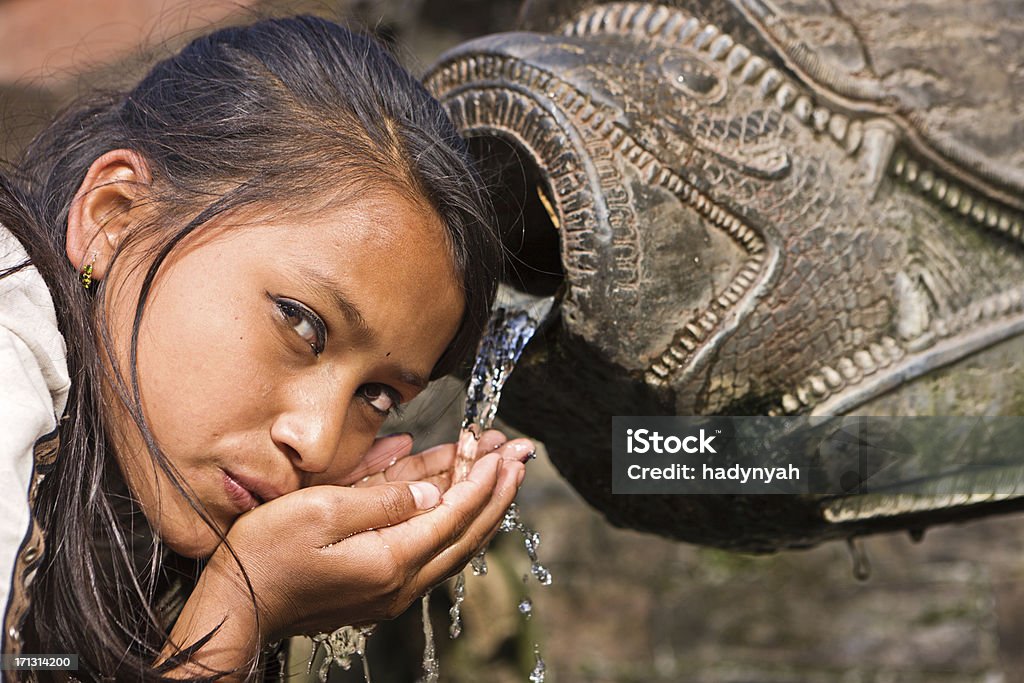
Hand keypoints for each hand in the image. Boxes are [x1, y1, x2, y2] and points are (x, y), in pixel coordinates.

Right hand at [162, 434, 532, 676]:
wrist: (236, 607)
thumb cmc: (267, 554)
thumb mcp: (321, 512)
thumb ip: (383, 501)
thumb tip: (433, 493)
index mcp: (390, 559)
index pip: (453, 513)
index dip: (482, 479)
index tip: (504, 450)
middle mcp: (400, 580)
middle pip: (465, 531)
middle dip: (497, 491)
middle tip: (521, 456)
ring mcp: (391, 588)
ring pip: (451, 541)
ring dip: (479, 504)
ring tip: (502, 470)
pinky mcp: (377, 586)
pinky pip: (428, 548)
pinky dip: (450, 519)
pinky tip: (455, 496)